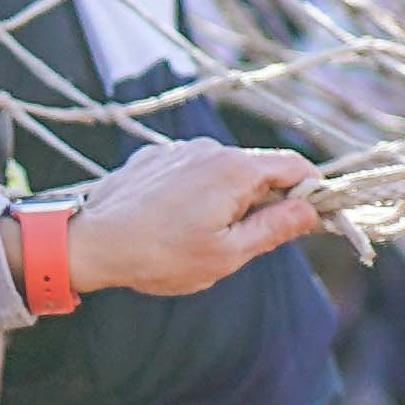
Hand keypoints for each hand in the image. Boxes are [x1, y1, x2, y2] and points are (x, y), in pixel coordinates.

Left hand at [54, 138, 324, 296]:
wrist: (90, 242)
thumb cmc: (159, 256)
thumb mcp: (227, 254)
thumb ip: (275, 228)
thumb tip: (311, 211)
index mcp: (235, 170)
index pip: (296, 167)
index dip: (313, 192)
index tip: (314, 218)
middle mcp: (210, 148)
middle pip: (259, 170)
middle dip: (266, 202)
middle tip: (251, 242)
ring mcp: (179, 149)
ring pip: (224, 172)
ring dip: (228, 199)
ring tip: (201, 237)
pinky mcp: (155, 157)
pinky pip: (192, 171)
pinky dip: (197, 193)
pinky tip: (174, 223)